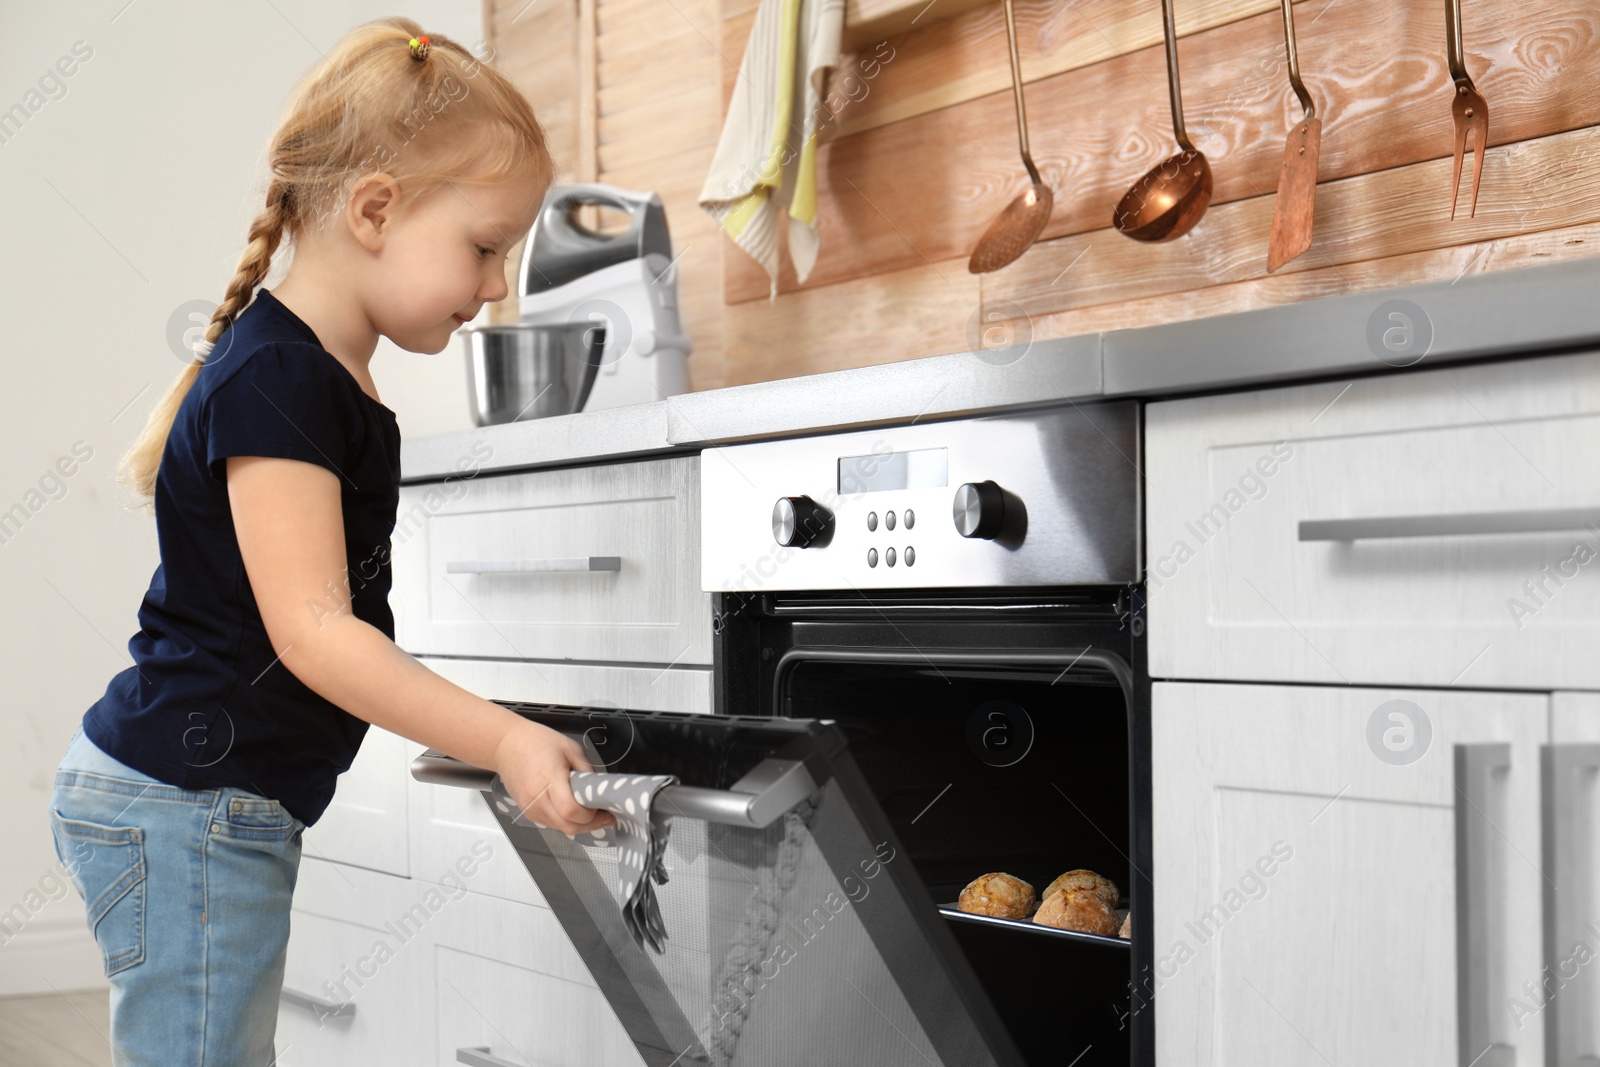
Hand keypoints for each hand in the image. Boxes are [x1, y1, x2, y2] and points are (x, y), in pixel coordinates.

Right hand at [491, 720, 616, 836]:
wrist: (506, 745)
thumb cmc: (538, 742)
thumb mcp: (571, 749)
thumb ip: (586, 771)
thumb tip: (598, 791)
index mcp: (550, 778)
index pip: (572, 811)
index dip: (592, 816)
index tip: (605, 809)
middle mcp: (537, 798)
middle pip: (568, 826)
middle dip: (590, 825)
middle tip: (604, 816)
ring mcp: (530, 807)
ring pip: (560, 828)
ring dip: (578, 825)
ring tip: (591, 813)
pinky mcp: (526, 812)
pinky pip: (550, 824)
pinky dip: (565, 822)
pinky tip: (573, 812)